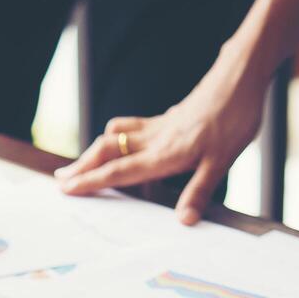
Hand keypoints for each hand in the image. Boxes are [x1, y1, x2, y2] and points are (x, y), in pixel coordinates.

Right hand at [54, 39, 269, 224]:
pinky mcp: (165, 118)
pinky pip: (130, 128)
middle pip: (107, 151)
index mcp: (165, 153)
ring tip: (80, 164)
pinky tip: (116, 143)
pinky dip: (114, 138)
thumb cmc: (235, 117)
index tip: (68, 189)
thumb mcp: (223, 160)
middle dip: (82, 166)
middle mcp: (154, 139)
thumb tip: (184, 220)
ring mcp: (157, 126)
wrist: (239, 77)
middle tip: (60, 180)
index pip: (120, 171)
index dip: (92, 181)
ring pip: (114, 137)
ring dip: (94, 151)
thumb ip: (200, 190)